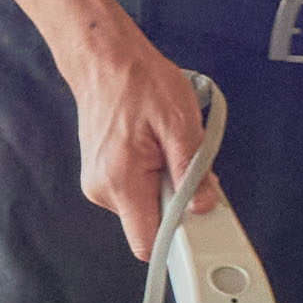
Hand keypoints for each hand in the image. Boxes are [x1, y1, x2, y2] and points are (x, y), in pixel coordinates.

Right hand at [66, 2, 216, 257]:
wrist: (104, 60)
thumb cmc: (138, 82)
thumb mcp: (180, 122)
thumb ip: (193, 171)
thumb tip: (203, 205)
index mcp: (121, 180)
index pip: (147, 242)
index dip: (176, 239)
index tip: (196, 226)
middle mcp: (102, 189)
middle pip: (149, 224)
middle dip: (176, 202)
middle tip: (185, 167)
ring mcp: (99, 183)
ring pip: (144, 207)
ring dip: (164, 186)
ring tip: (165, 148)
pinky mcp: (102, 176)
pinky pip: (136, 191)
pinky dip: (152, 178)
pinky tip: (154, 149)